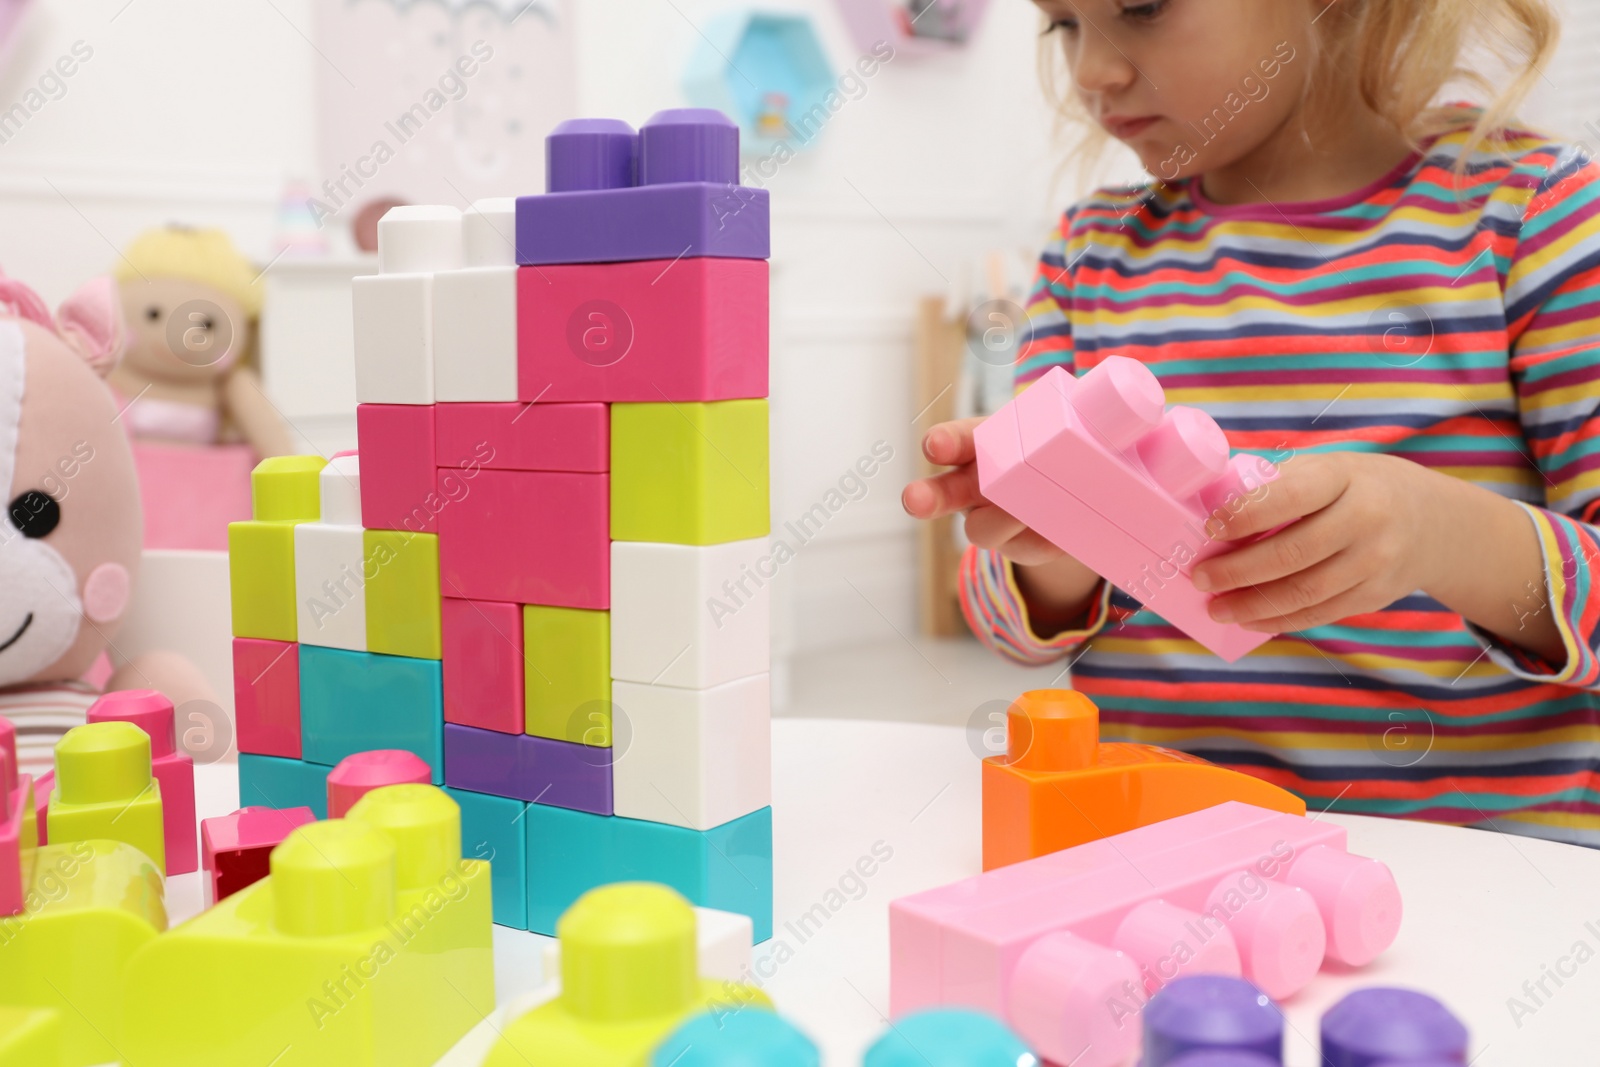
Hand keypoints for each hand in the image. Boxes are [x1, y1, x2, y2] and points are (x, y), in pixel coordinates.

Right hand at [901, 418, 1064, 565]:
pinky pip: (1027, 549)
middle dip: (927, 497)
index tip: (934, 445)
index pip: (956, 440)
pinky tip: (1054, 532)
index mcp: (982, 447)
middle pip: (943, 493)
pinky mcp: (1024, 547)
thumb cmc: (1055, 447)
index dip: (944, 442)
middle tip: (914, 500)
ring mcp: (996, 521)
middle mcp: (977, 487)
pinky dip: (1039, 540)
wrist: (1077, 494)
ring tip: (1020, 512)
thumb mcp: (1063, 426)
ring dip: (998, 521)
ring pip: (982, 529)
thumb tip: (1108, 392)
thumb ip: (1073, 413)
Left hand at [1191, 452, 1442, 631]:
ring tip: (1215, 608)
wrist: (1431, 522)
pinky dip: (1278, 619)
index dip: (1246, 515)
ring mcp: (1375, 561)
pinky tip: (1248, 619)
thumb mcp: (1327, 469)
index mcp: (1344, 477)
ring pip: (1303, 592)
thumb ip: (1279, 483)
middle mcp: (1365, 519)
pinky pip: (1319, 613)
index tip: (1210, 529)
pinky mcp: (1375, 595)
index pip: (1290, 497)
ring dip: (1252, 604)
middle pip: (1292, 553)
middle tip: (1200, 577)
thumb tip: (1208, 501)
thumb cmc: (1355, 488)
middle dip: (1238, 570)